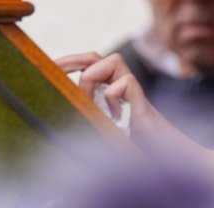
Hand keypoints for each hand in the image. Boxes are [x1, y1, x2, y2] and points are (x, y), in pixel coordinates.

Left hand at [54, 52, 213, 178]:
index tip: (51, 67)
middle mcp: (122, 83)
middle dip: (74, 60)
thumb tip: (61, 100)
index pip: (89, 63)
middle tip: (57, 70)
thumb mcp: (100, 123)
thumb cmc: (130, 144)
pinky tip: (115, 115)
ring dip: (93, 78)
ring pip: (112, 60)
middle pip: (96, 56)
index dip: (70, 61)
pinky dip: (112, 97)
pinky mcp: (142, 100)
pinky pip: (123, 83)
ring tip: (90, 101)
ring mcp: (133, 90)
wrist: (162, 157)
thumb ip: (88, 109)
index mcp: (110, 87)